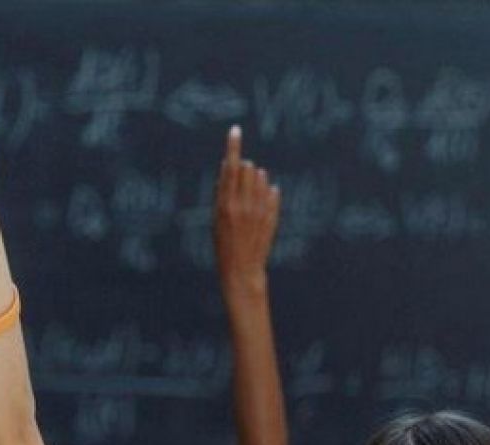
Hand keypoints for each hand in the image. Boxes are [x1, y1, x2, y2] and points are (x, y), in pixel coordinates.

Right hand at [214, 126, 280, 298]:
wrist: (241, 269)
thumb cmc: (224, 243)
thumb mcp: (216, 217)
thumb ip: (223, 192)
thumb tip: (230, 166)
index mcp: (225, 203)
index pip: (229, 167)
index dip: (232, 147)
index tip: (235, 129)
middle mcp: (242, 204)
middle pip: (247, 168)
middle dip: (244, 168)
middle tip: (240, 181)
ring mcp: (259, 210)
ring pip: (262, 177)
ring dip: (256, 179)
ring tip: (250, 196)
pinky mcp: (272, 216)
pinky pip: (273, 191)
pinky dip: (268, 192)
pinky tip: (262, 203)